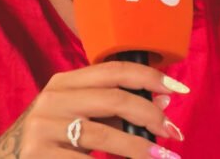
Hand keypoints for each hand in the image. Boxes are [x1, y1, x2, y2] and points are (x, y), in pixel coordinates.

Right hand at [0, 61, 188, 157]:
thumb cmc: (55, 137)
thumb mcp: (81, 116)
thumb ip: (117, 109)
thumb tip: (165, 100)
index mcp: (64, 81)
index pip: (114, 70)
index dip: (150, 77)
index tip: (180, 88)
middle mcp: (53, 99)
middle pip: (113, 99)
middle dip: (151, 115)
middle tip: (175, 132)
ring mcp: (43, 128)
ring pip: (103, 135)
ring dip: (140, 148)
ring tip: (162, 158)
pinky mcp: (39, 156)